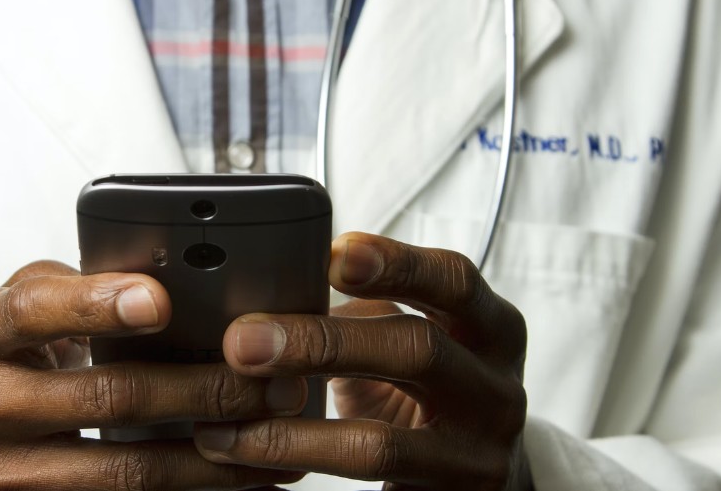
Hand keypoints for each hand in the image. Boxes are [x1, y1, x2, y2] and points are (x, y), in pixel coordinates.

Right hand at [0, 260, 305, 490]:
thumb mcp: (9, 314)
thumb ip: (70, 288)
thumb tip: (167, 276)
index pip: (34, 310)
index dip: (97, 304)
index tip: (160, 301)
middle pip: (106, 396)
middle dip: (203, 388)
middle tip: (275, 381)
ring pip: (123, 470)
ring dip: (212, 458)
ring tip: (276, 438)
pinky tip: (235, 482)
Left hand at [194, 233, 530, 490]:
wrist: (480, 476)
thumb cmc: (430, 390)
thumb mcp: (416, 339)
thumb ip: (364, 312)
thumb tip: (267, 291)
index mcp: (491, 330)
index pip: (455, 281)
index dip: (397, 263)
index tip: (334, 254)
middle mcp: (495, 391)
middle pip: (418, 351)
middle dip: (323, 343)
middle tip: (243, 341)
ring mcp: (476, 458)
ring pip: (382, 445)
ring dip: (292, 434)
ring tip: (224, 425)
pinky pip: (367, 490)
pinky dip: (299, 471)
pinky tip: (249, 459)